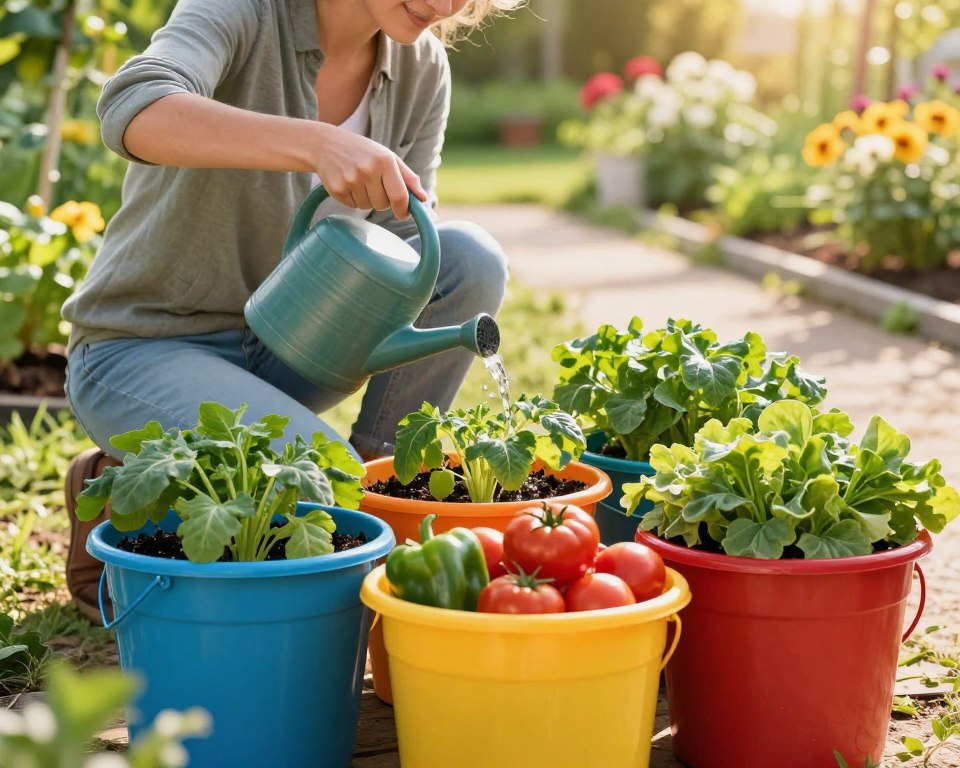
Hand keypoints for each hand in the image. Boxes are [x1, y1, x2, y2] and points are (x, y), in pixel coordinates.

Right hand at [312, 124, 426, 218]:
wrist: (325, 144)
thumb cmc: (363, 152)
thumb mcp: (387, 157)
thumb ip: (408, 178)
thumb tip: (423, 198)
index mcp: (384, 161)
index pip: (399, 196)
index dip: (404, 210)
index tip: (404, 213)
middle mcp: (368, 170)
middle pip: (383, 205)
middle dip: (382, 201)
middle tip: (373, 184)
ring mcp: (351, 180)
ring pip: (367, 207)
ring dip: (367, 200)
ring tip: (359, 181)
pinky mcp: (337, 189)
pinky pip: (353, 206)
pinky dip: (353, 199)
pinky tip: (348, 183)